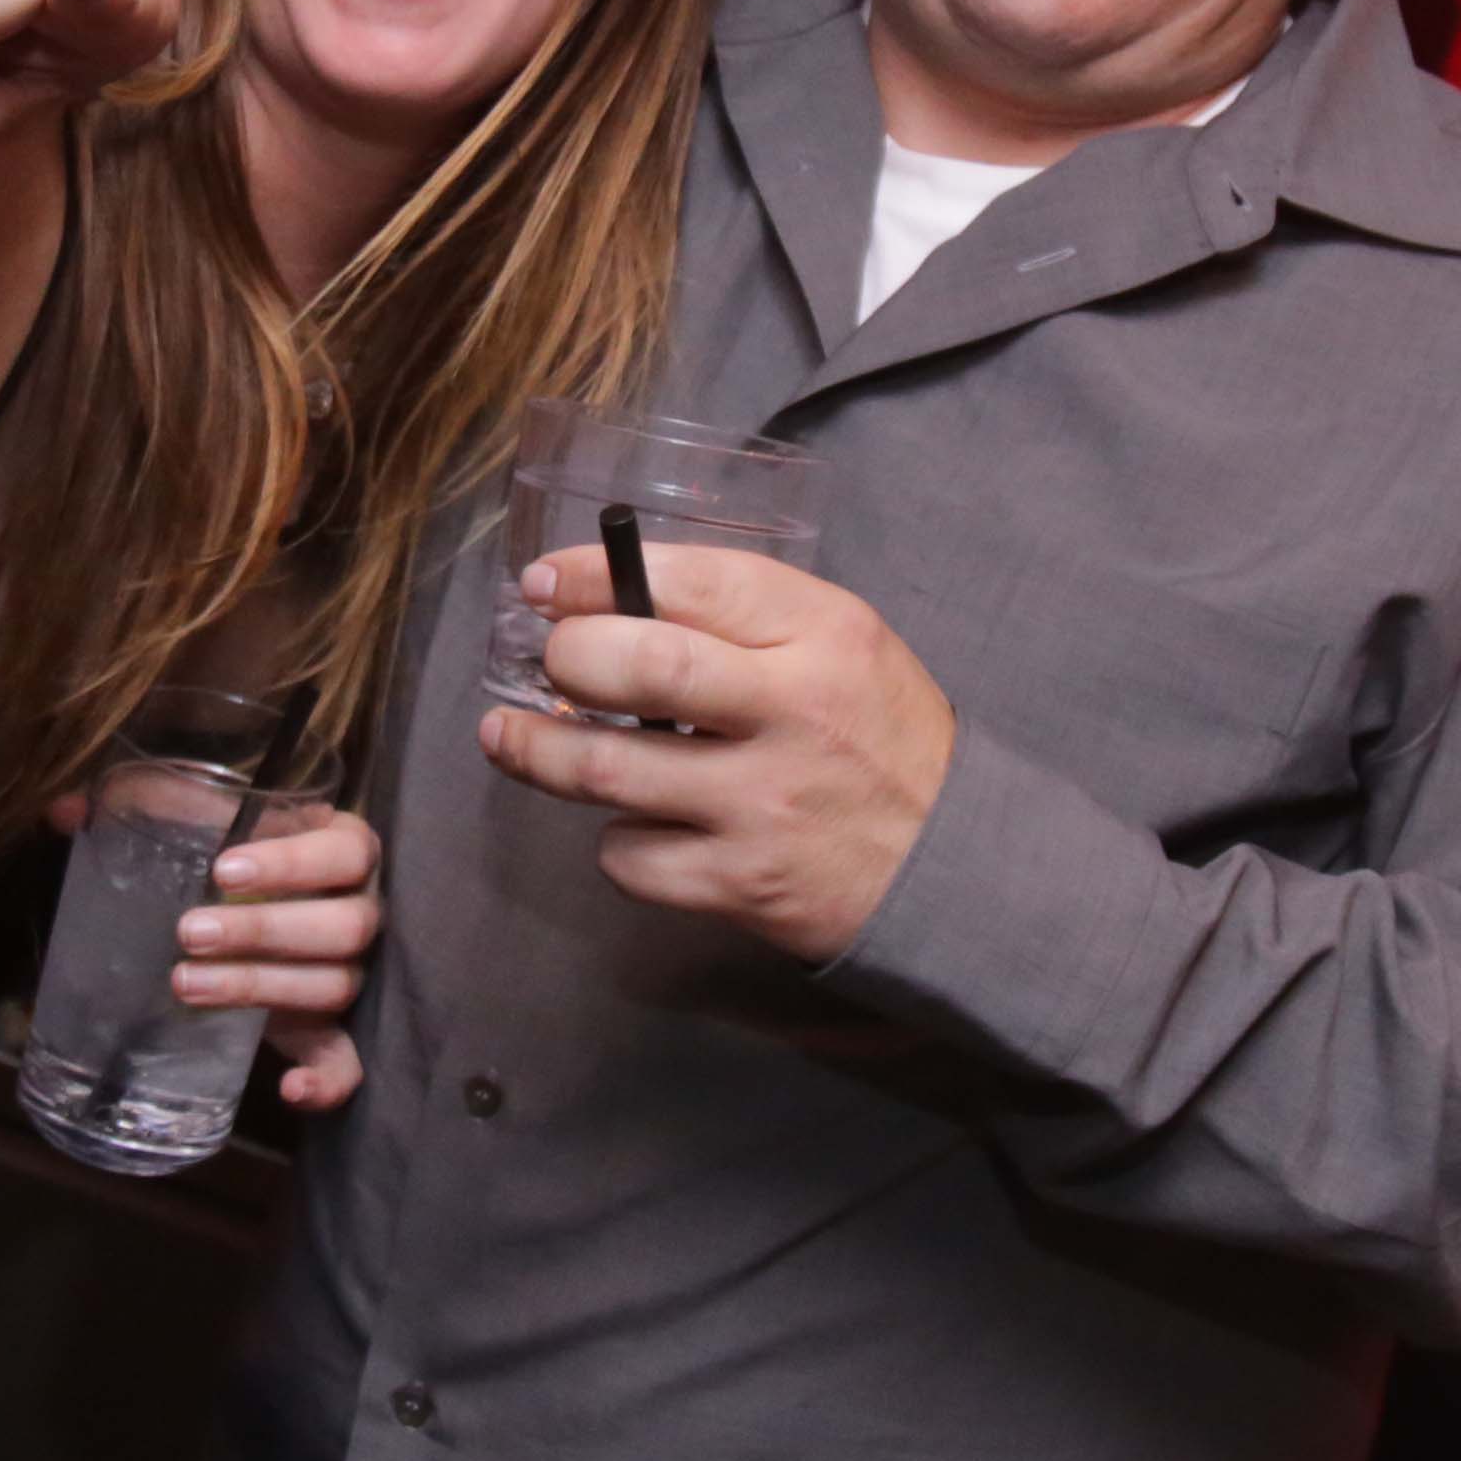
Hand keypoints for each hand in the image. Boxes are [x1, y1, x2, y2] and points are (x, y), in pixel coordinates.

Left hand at [36, 788, 381, 1109]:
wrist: (252, 906)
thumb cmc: (231, 855)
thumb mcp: (199, 823)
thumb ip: (145, 808)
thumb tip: (62, 812)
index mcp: (345, 850)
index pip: (347, 851)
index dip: (294, 862)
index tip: (224, 870)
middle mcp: (362, 911)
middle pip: (345, 925)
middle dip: (264, 930)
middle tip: (190, 932)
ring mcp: (353, 974)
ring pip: (333, 986)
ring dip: (261, 988)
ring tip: (186, 985)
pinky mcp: (335, 1030)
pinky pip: (347, 1061)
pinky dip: (327, 1081)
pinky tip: (289, 1089)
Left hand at [472, 546, 954, 964]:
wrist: (953, 864)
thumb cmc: (879, 737)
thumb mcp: (842, 647)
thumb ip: (745, 618)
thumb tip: (610, 599)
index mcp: (824, 636)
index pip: (691, 583)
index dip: (597, 576)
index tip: (546, 585)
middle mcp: (792, 713)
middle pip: (639, 667)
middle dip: (565, 655)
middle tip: (546, 660)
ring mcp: (761, 805)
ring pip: (605, 770)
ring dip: (535, 750)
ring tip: (507, 737)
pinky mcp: (739, 883)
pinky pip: (630, 858)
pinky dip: (615, 839)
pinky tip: (631, 822)